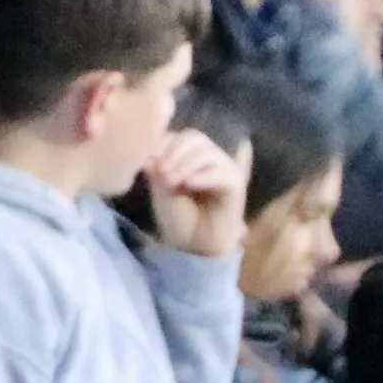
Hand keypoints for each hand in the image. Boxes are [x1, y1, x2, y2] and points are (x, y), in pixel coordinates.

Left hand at [140, 127, 251, 258]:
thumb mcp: (161, 191)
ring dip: (186, 164)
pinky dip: (204, 175)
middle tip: (161, 172)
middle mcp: (207, 157)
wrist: (196, 247)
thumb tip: (147, 153)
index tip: (146, 163)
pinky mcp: (236, 183)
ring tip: (172, 181)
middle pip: (193, 137)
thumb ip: (157, 170)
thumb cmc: (179, 219)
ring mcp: (223, 168)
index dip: (159, 144)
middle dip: (174, 151)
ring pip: (207, 152)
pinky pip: (223, 171)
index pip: (175, 136)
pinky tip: (189, 184)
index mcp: (187, 155)